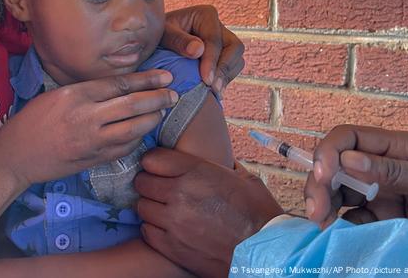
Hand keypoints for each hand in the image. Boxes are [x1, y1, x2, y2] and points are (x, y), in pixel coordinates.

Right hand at [0, 70, 177, 184]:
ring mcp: (91, 141)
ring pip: (133, 128)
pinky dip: (137, 138)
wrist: (16, 156)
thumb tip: (116, 87)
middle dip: (157, 98)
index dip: (146, 80)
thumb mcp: (54, 96)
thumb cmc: (31, 122)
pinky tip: (142, 132)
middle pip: (132, 105)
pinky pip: (123, 148)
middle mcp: (86, 116)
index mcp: (76, 95)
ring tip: (162, 112)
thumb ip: (85, 92)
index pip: (120, 84)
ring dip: (152, 120)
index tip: (164, 76)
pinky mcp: (93, 160)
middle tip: (173, 94)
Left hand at [134, 149, 282, 276]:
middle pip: (142, 182)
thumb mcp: (243, 178)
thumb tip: (214, 155)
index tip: (158, 167)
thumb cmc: (259, 214)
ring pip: (142, 206)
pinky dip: (154, 228)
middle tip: (160, 188)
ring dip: (151, 206)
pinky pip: (147, 231)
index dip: (154, 162)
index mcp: (197, 172)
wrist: (265, 253)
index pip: (153, 159)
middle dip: (149, 183)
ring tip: (165, 209)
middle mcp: (181, 194)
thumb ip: (220, 165)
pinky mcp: (171, 246)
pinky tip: (167, 227)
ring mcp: (174, 221)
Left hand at [162, 5, 244, 96]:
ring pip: (237, 59)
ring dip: (226, 76)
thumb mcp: (163, 34)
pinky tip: (214, 92)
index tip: (205, 79)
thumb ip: (177, 40)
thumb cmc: (158, 35)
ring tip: (214, 92)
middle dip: (225, 69)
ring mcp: (223, 41)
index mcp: (206, 15)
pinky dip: (224, 79)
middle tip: (213, 88)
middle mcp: (219, 26)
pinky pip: (232, 68)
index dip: (212, 61)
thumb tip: (198, 50)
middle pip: (234, 47)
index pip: (215, 39)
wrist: (157, 41)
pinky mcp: (223, 55)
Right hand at [305, 125, 407, 227]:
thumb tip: (348, 161)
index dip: (329, 152)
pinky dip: (338, 224)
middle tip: (316, 210)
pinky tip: (336, 232)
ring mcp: (379, 193)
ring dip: (323, 204)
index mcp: (397, 148)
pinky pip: (351, 218)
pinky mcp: (380, 218)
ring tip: (322, 223)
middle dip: (320, 183)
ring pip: (337, 192)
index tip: (323, 176)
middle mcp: (382, 167)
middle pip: (336, 165)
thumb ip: (395, 171)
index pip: (350, 138)